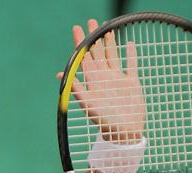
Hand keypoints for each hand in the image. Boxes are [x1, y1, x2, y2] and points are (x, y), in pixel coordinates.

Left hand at [58, 18, 145, 143]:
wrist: (123, 132)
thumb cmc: (104, 121)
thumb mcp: (87, 104)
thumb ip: (75, 88)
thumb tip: (60, 75)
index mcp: (93, 82)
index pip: (84, 59)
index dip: (80, 44)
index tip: (77, 28)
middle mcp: (104, 79)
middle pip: (97, 53)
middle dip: (93, 38)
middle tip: (91, 20)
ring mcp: (117, 80)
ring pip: (113, 56)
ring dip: (110, 42)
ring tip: (107, 28)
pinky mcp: (131, 83)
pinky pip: (131, 65)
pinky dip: (130, 54)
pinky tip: (129, 44)